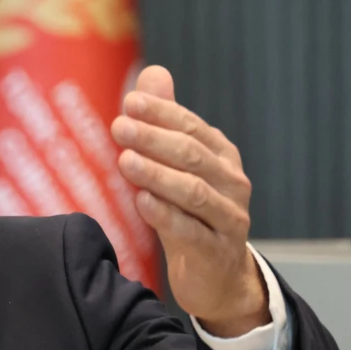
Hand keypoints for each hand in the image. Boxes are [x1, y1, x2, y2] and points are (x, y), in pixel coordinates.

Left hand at [110, 66, 267, 337]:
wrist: (216, 277)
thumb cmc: (191, 215)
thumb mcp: (177, 168)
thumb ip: (166, 122)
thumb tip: (153, 72)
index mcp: (221, 157)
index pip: (192, 128)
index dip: (162, 113)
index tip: (129, 101)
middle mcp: (231, 183)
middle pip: (193, 156)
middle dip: (155, 139)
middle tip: (119, 127)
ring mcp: (228, 218)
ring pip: (194, 192)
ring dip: (158, 175)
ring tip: (125, 162)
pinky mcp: (216, 251)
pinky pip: (192, 231)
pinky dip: (166, 215)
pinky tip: (141, 202)